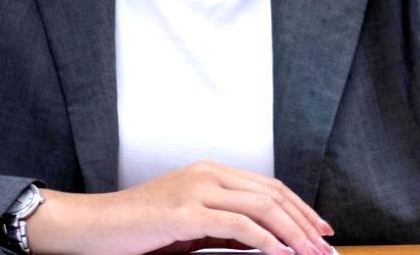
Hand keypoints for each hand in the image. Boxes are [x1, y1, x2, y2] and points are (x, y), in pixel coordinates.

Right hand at [25, 160, 333, 254]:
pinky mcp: (186, 212)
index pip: (268, 186)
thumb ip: (224, 227)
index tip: (320, 229)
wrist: (94, 227)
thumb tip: (263, 241)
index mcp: (210, 172)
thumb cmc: (137, 229)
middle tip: (325, 246)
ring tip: (310, 254)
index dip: (299, 207)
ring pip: (262, 206)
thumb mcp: (189, 225)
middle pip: (272, 194)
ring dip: (293, 233)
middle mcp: (208, 174)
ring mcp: (197, 190)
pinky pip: (239, 226)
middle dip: (304, 222)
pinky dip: (266, 241)